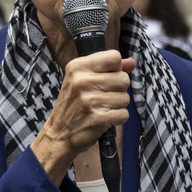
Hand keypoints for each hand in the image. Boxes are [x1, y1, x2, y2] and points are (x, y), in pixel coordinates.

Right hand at [31, 51, 134, 184]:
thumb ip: (109, 68)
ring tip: (101, 108)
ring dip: (117, 105)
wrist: (58, 135)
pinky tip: (104, 119)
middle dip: (119, 90)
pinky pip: (124, 114)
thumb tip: (132, 62)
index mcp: (77, 67)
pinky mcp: (97, 118)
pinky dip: (117, 118)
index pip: (114, 57)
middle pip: (124, 79)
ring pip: (125, 98)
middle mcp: (82, 81)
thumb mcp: (83, 80)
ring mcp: (89, 100)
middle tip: (103, 97)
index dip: (116, 69)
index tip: (106, 78)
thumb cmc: (74, 105)